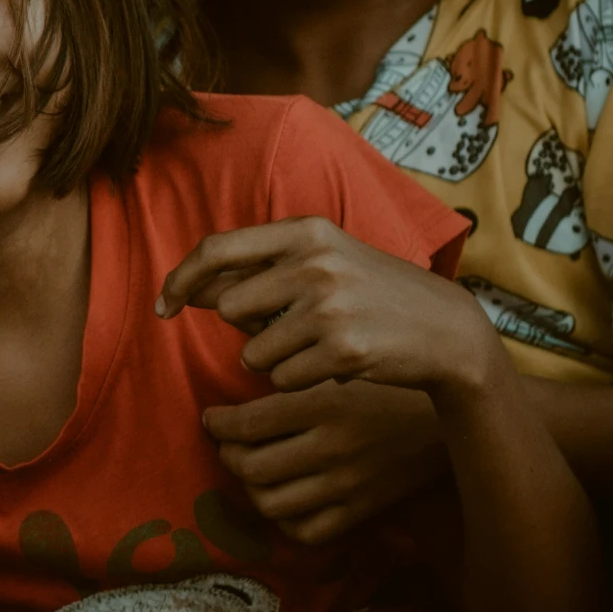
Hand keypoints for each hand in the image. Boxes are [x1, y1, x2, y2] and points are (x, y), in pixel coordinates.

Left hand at [159, 217, 504, 399]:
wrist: (448, 331)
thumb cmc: (375, 295)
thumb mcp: (326, 260)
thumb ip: (263, 267)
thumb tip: (192, 292)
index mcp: (306, 231)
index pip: (216, 248)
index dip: (181, 278)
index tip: (164, 304)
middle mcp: (314, 262)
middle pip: (230, 307)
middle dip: (246, 328)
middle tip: (286, 330)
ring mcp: (329, 305)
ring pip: (253, 350)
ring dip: (275, 359)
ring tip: (319, 346)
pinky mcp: (342, 348)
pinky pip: (282, 378)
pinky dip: (299, 380)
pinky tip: (335, 365)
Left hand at [203, 381, 445, 543]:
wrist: (446, 420)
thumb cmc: (386, 384)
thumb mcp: (340, 367)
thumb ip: (292, 370)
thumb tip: (239, 366)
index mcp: (324, 405)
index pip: (246, 424)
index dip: (218, 424)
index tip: (213, 417)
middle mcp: (332, 449)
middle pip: (250, 467)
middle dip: (228, 455)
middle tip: (228, 442)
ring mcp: (347, 485)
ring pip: (271, 503)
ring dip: (250, 488)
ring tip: (251, 468)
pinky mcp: (361, 510)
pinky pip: (306, 531)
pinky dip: (285, 520)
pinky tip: (284, 496)